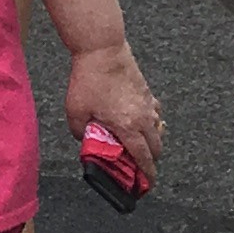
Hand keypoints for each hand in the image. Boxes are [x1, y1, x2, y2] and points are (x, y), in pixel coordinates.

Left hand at [64, 35, 163, 182]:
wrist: (102, 49)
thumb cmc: (89, 79)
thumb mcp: (75, 111)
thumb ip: (79, 132)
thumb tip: (83, 139)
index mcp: (128, 127)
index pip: (144, 158)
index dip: (147, 174)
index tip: (147, 183)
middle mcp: (144, 118)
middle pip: (157, 147)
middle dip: (150, 159)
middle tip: (139, 164)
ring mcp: (148, 104)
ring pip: (158, 130)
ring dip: (152, 140)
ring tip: (137, 142)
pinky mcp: (147, 91)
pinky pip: (155, 112)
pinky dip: (151, 120)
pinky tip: (138, 118)